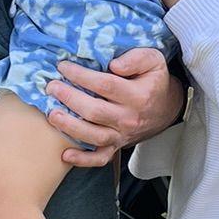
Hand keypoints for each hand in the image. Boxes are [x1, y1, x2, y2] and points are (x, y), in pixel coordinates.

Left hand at [48, 46, 183, 167]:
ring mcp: (122, 135)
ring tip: (52, 115)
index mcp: (138, 95)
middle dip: (69, 98)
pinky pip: (100, 158)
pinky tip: (65, 154)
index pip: (105, 85)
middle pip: (95, 111)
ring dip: (70, 127)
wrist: (166, 109)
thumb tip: (113, 65)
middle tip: (52, 87)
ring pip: (94, 136)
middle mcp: (129, 118)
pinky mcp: (116, 146)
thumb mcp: (154, 60)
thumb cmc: (154, 81)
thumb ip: (136, 58)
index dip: (82, 76)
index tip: (64, 67)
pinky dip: (82, 160)